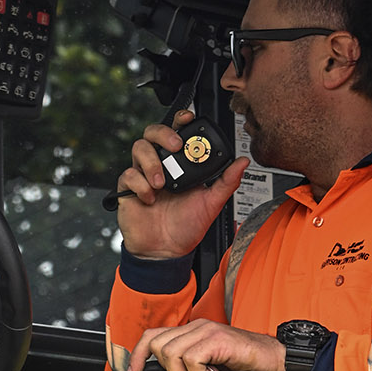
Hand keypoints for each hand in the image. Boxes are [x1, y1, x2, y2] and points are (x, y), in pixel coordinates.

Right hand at [116, 110, 248, 258]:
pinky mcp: (128, 189)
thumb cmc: (186, 227)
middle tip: (176, 146)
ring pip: (138, 148)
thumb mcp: (212, 203)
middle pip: (153, 132)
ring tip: (162, 183)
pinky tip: (151, 199)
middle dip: (164, 134)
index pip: (177, 132)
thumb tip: (243, 162)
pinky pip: (129, 175)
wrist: (166, 251)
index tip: (188, 119)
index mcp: (180, 164)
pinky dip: (140, 185)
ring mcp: (143, 175)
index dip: (179, 120)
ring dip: (151, 162)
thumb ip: (227, 182)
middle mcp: (160, 165)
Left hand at [128, 319, 286, 370]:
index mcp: (192, 331)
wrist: (274, 361)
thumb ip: (189, 366)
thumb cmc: (244, 366)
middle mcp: (197, 326)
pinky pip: (192, 359)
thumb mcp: (209, 366)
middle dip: (169, 369)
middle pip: (159, 344)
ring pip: (171, 352)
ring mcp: (206, 331)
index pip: (153, 335)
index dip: (139, 354)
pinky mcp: (217, 339)